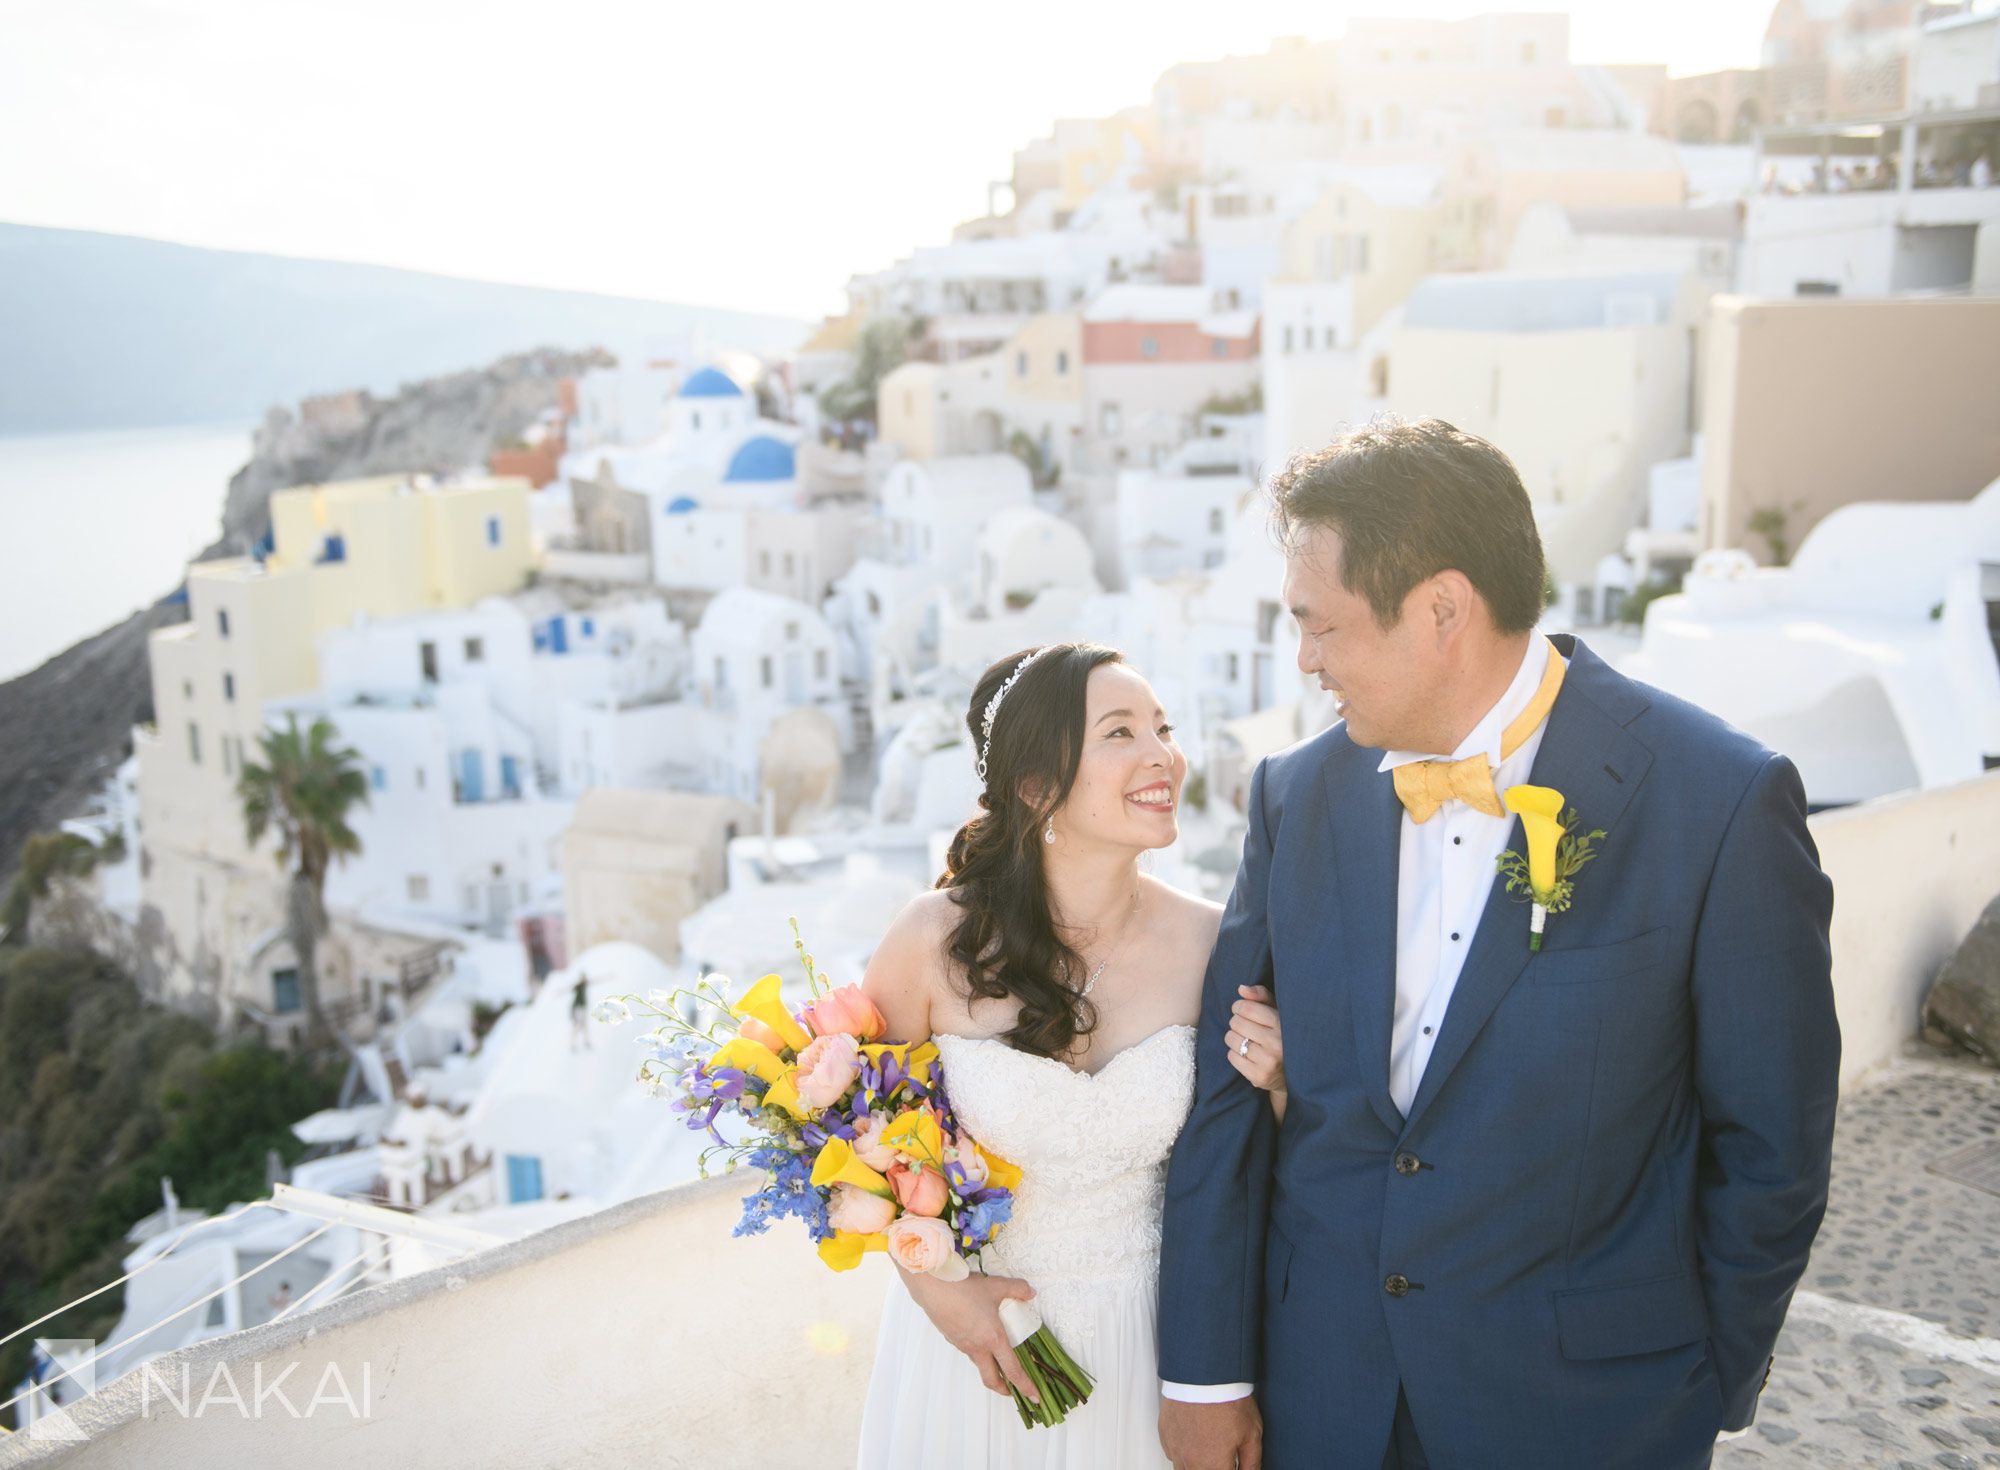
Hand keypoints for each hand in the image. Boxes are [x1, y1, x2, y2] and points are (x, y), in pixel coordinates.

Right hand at [898, 1265, 1041, 1405]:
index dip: (1026, 1386)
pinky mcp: (952, 1338)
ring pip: (979, 1363)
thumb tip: (1031, 1293)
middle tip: (1013, 1389)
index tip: (1034, 1397)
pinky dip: (976, 1350)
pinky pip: (967, 1350)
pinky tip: (978, 1335)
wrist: (934, 1287)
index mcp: (993, 1339)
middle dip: (1004, 1389)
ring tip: (997, 1358)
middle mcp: (978, 1348)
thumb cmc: (964, 1289)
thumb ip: (1018, 1289)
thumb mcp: (997, 1286)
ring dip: (990, 1367)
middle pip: (991, 1379)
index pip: (1013, 1371)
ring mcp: (963, 1345)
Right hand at [1160, 1395, 1261, 1469]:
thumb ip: (1251, 1463)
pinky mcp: (1165, 1435)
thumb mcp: (1252, 1434)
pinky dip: (1184, 1453)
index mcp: (1213, 1467)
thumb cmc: (1227, 1400)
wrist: (1204, 1372)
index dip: (1231, 1469)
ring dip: (1198, 1465)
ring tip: (1210, 1450)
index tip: (1234, 1464)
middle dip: (1214, 1467)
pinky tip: (1195, 1441)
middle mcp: (1190, 1463)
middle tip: (1223, 1456)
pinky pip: (1173, 1455)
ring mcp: (1175, 1449)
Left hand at [1225, 986, 1285, 1093]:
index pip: (1247, 1008)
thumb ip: (1261, 996)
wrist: (1293, 1073)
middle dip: (1237, 1022)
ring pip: (1231, 1039)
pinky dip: (1235, 1053)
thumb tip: (1241, 989)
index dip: (1239, 1007)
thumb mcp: (1277, 1012)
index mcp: (1283, 1024)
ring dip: (1234, 1037)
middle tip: (1246, 1027)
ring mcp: (1268, 1062)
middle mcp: (1277, 1043)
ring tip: (1247, 1040)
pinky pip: (1231, 1057)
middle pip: (1236, 1023)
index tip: (1242, 1010)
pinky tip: (1247, 1054)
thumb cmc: (1281, 1034)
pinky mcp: (1259, 1077)